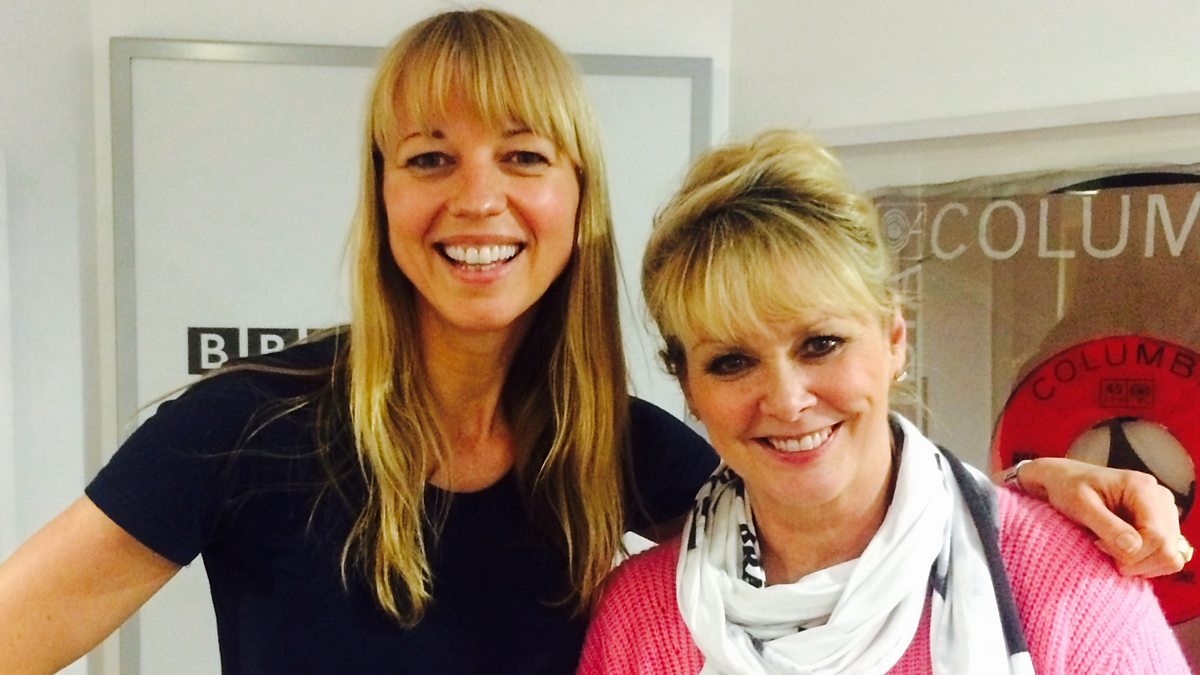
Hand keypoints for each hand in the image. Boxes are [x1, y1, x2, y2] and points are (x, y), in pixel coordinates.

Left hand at [1006, 457, 1185, 576]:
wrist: (1062, 481)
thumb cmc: (1067, 488)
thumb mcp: (1080, 506)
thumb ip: (1107, 526)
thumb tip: (1133, 548)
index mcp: (1142, 487)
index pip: (1156, 535)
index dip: (1131, 552)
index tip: (1099, 544)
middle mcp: (1161, 498)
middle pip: (1168, 549)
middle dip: (1135, 560)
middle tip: (1103, 547)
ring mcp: (1164, 512)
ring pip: (1172, 557)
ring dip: (1140, 563)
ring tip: (1111, 547)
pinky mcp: (1161, 525)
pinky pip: (1167, 557)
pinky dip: (1145, 562)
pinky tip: (1121, 549)